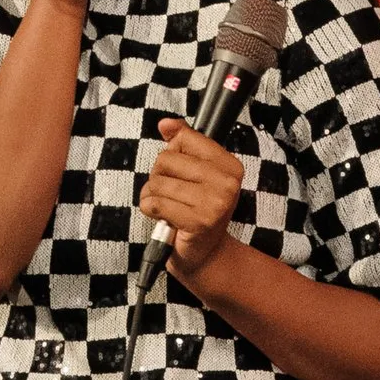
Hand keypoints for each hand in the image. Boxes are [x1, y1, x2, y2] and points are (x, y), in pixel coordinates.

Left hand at [136, 117, 244, 283]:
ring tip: (167, 207)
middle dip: (159, 176)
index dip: (173, 154)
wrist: (204, 255)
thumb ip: (183, 144)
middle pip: (166, 159)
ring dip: (153, 195)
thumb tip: (166, 124)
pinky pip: (154, 203)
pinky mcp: (197, 222)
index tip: (181, 172)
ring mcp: (214, 203)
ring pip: (157, 182)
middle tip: (173, 194)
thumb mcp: (195, 174)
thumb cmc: (197, 212)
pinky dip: (150, 209)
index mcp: (230, 166)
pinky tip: (162, 217)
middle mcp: (226, 182)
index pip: (185, 138)